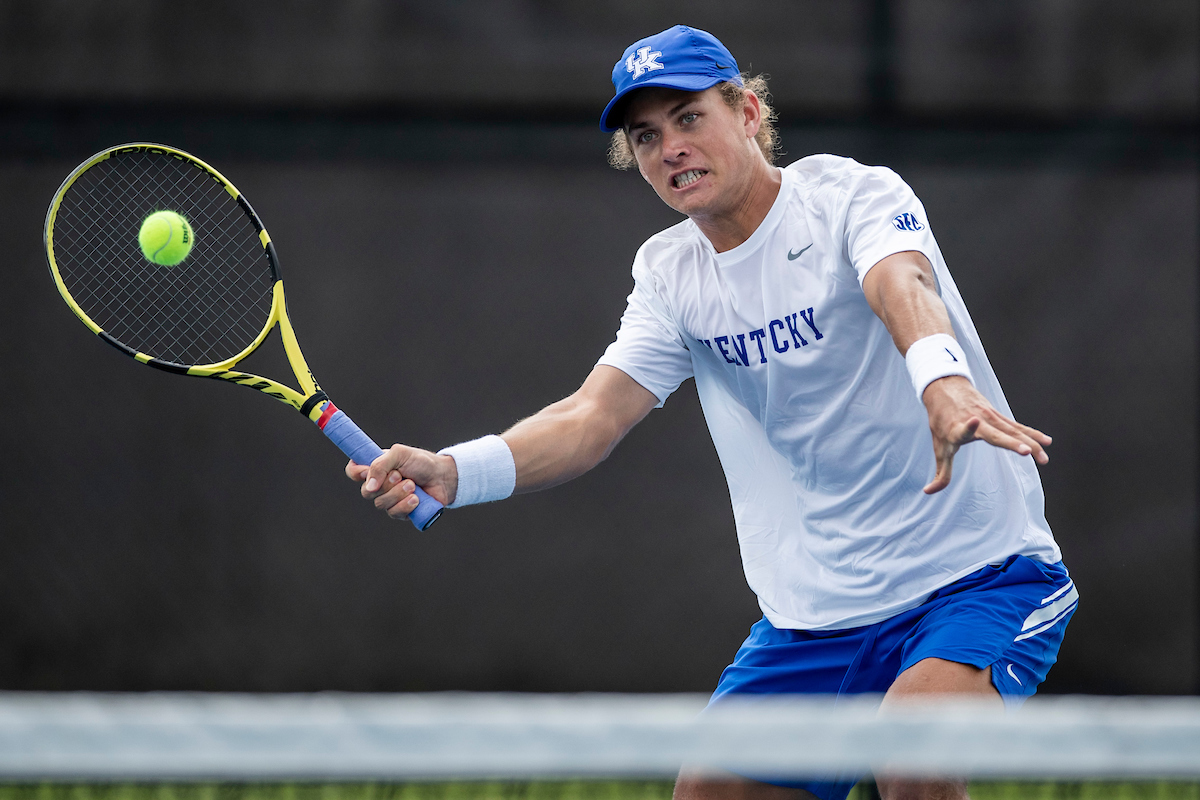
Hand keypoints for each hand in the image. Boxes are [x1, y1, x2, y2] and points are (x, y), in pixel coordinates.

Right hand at [344, 444, 456, 520]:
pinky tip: (416, 499)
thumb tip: (369, 486)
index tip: (365, 471)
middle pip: (366, 492)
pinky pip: (394, 513)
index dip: (356, 473)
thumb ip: (380, 465)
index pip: (353, 472)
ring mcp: (389, 500)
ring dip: (398, 493)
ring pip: (380, 504)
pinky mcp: (401, 512)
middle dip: (385, 484)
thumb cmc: (422, 462)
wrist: (444, 477)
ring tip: (413, 485)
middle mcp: (380, 485)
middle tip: (400, 476)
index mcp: (376, 468)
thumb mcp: (400, 454)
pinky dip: (406, 505)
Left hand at [921, 376, 1049, 494]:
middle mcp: (976, 421)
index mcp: (956, 429)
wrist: (946, 389)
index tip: (973, 420)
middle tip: (1028, 453)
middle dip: (1011, 443)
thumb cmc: (941, 422)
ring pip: (1012, 431)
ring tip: (1044, 459)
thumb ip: (941, 472)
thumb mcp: (939, 446)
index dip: (966, 426)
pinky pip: (1017, 426)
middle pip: (996, 433)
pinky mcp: (998, 415)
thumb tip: (928, 492)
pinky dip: (1032, 433)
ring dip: (1030, 444)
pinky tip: (1047, 441)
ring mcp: (989, 416)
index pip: (961, 429)